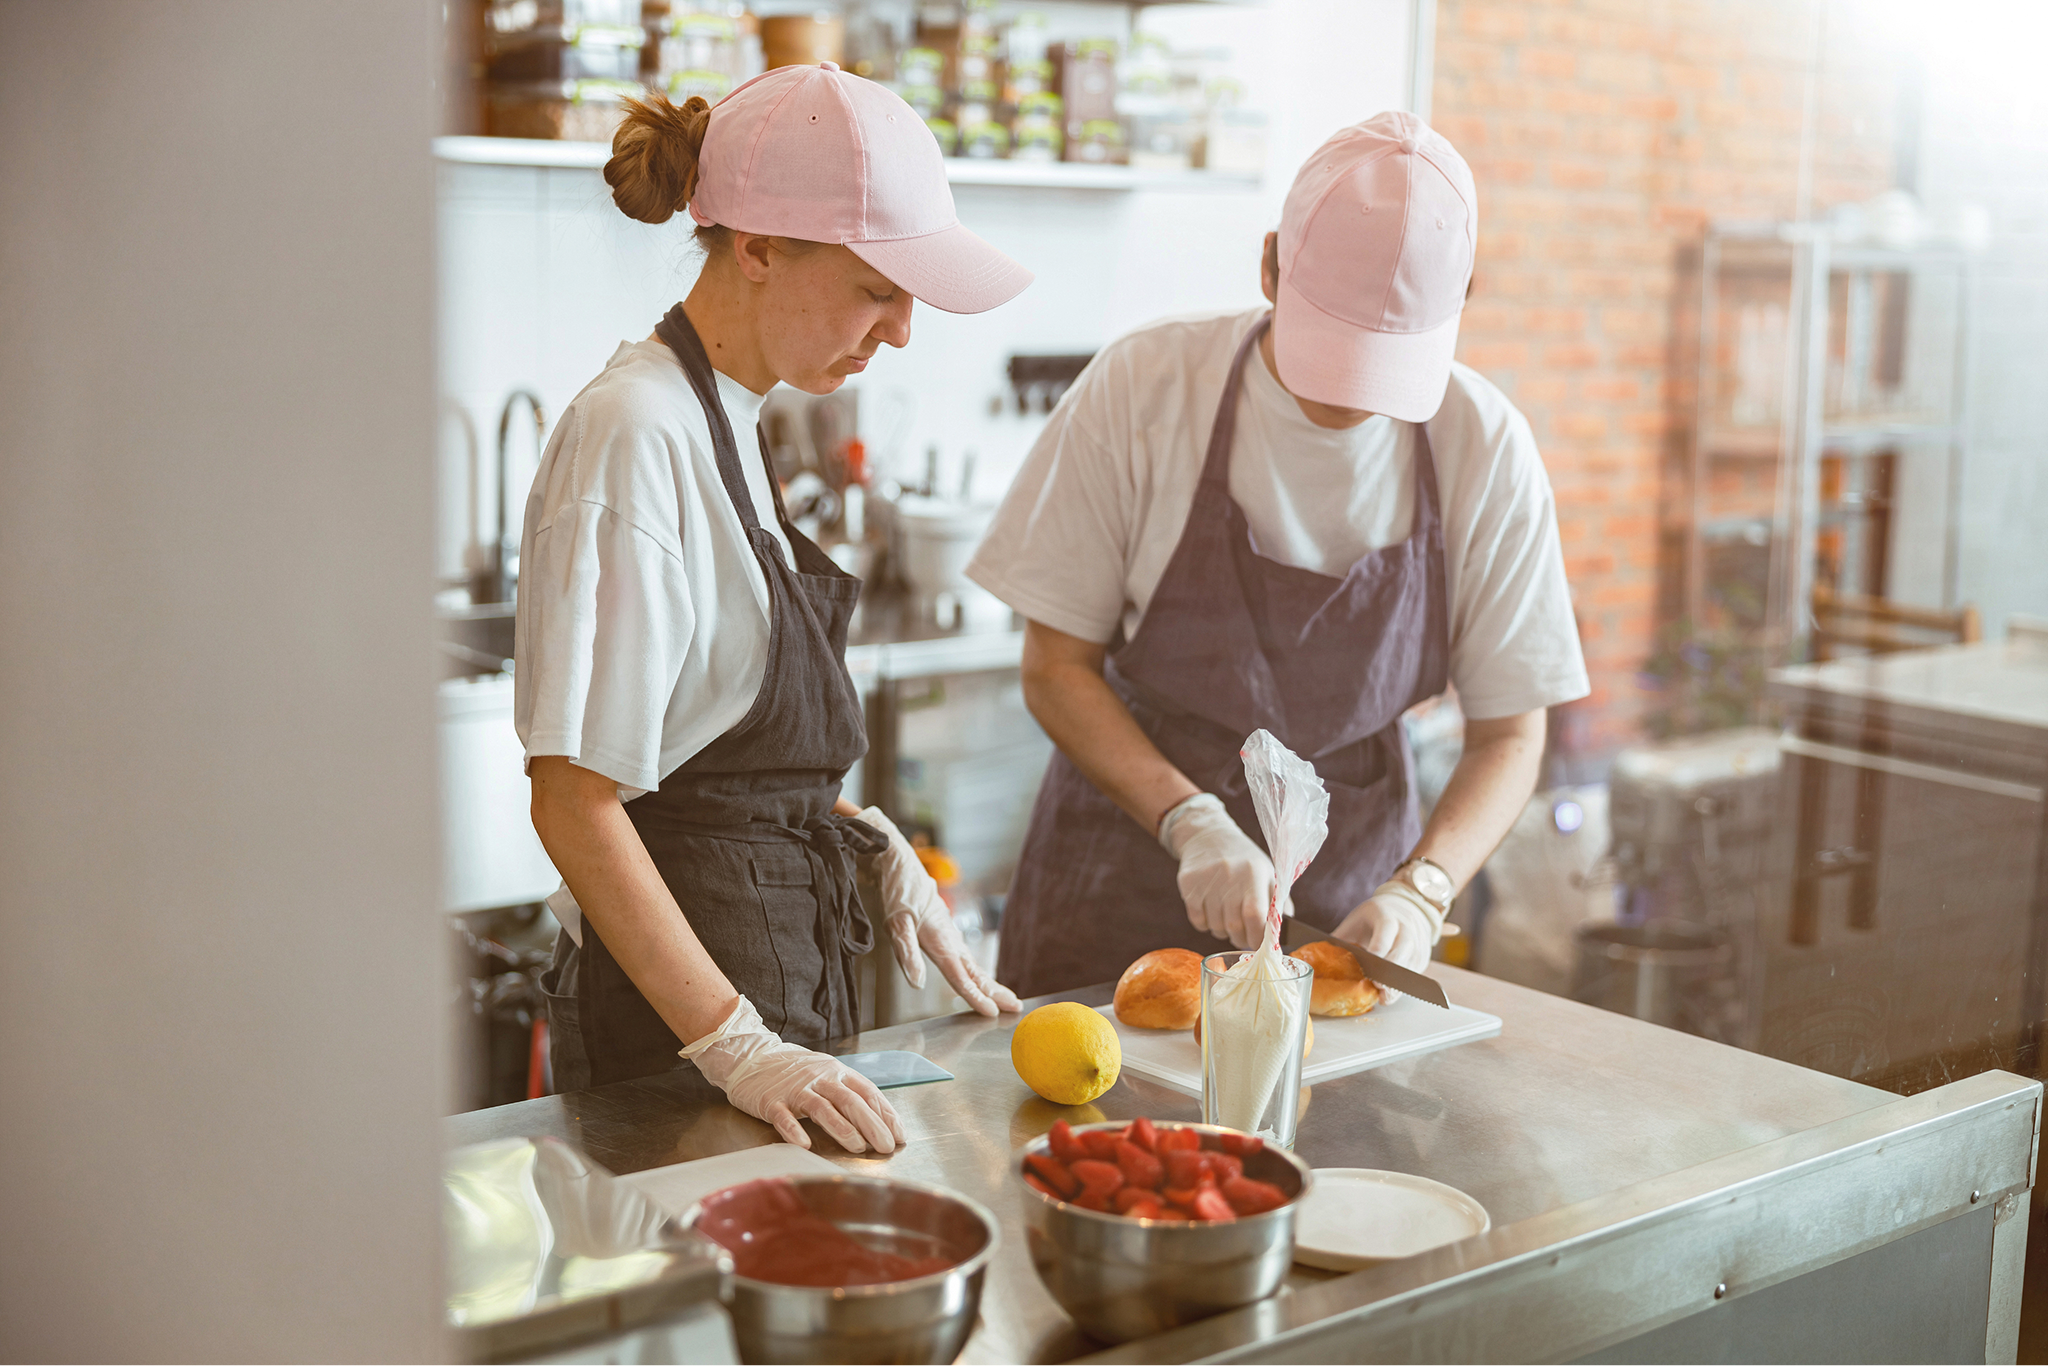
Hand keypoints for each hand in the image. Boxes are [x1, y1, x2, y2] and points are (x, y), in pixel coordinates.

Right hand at [683, 996, 905, 1153]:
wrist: (753, 1057)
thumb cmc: (796, 1072)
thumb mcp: (827, 1074)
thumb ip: (850, 1093)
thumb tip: (881, 1120)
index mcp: (837, 1072)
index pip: (868, 1092)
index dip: (886, 1114)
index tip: (899, 1136)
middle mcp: (820, 1078)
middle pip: (850, 1101)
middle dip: (871, 1124)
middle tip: (885, 1146)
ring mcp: (795, 1089)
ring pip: (822, 1108)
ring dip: (841, 1128)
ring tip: (857, 1147)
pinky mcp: (771, 1100)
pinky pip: (784, 1117)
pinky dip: (795, 1130)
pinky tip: (805, 1144)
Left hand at [856, 807, 1019, 1015]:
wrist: (902, 863)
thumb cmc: (897, 892)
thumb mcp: (896, 922)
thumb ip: (907, 953)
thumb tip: (917, 984)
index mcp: (940, 941)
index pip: (960, 977)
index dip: (976, 997)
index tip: (993, 1013)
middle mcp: (950, 940)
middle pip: (975, 972)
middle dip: (996, 992)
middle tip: (1017, 1008)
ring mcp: (951, 935)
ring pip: (974, 965)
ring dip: (991, 983)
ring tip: (1008, 998)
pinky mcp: (947, 932)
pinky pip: (966, 958)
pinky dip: (978, 972)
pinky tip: (981, 978)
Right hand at [1159, 794, 1274, 948]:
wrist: (1209, 836)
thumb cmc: (1245, 861)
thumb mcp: (1267, 874)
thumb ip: (1278, 904)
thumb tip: (1282, 936)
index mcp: (1254, 873)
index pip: (1255, 916)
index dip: (1257, 937)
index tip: (1258, 945)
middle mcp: (1230, 875)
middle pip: (1234, 926)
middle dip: (1240, 939)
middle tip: (1242, 936)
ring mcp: (1206, 880)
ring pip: (1215, 926)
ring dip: (1222, 931)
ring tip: (1226, 919)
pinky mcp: (1188, 884)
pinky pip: (1197, 920)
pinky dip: (1205, 924)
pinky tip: (1211, 912)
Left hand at [1333, 884, 1441, 994]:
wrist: (1405, 906)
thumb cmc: (1373, 916)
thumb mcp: (1356, 920)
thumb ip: (1342, 938)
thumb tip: (1315, 958)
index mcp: (1386, 915)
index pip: (1385, 932)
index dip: (1379, 951)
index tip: (1370, 969)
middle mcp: (1406, 927)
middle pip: (1402, 950)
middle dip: (1391, 972)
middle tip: (1378, 987)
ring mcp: (1418, 941)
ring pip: (1412, 964)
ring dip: (1399, 983)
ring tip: (1384, 997)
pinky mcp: (1423, 955)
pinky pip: (1415, 972)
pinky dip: (1404, 985)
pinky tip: (1391, 994)